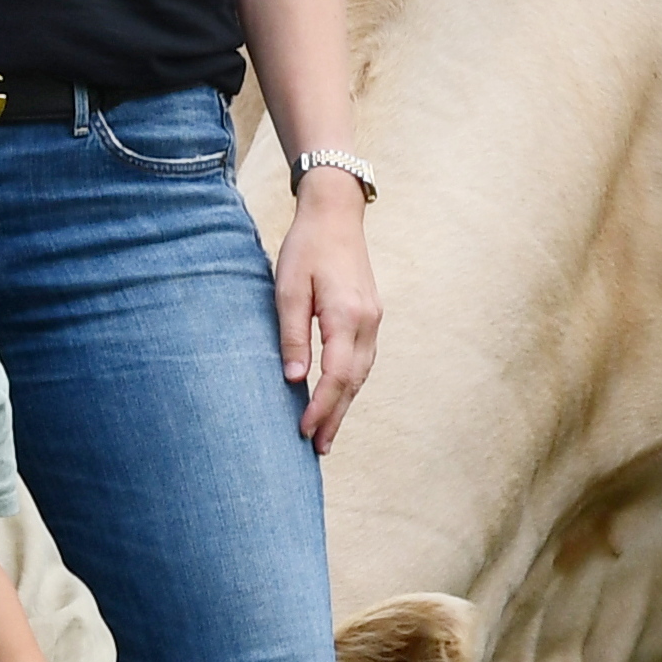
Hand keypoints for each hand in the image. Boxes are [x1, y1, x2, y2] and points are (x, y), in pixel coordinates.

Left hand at [276, 171, 380, 451]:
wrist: (335, 213)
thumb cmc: (306, 248)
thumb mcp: (288, 290)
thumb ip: (292, 335)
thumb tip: (294, 380)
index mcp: (347, 317)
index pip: (336, 376)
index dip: (321, 407)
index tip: (304, 431)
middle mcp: (367, 323)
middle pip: (353, 382)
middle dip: (335, 416)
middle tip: (318, 449)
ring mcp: (373, 320)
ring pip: (361, 374)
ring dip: (344, 404)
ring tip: (326, 433)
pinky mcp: (369, 316)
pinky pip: (362, 360)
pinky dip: (350, 384)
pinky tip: (337, 396)